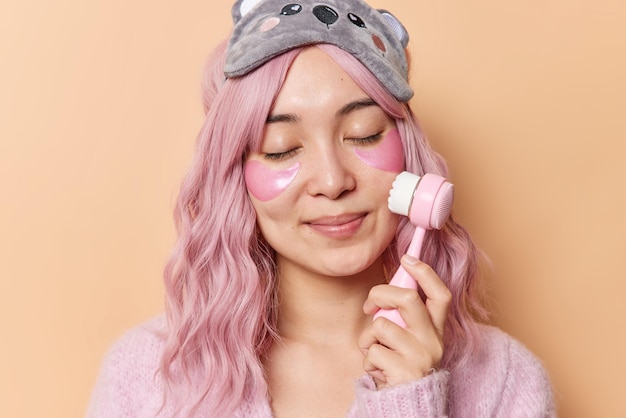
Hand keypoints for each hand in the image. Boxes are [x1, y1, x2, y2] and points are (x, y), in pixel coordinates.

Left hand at [358, 255, 450, 387]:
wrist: (405, 405)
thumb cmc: (400, 365)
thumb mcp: (408, 338)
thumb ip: (402, 317)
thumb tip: (384, 291)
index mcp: (436, 330)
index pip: (440, 295)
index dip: (425, 273)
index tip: (407, 259)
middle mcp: (433, 341)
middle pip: (408, 299)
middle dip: (380, 294)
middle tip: (369, 306)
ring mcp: (421, 356)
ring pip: (382, 325)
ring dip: (367, 337)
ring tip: (375, 351)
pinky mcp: (405, 372)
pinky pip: (373, 351)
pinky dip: (367, 359)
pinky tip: (377, 369)